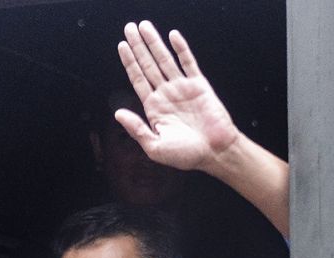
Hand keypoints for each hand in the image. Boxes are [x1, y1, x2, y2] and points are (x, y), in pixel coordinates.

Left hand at [115, 21, 239, 172]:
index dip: (129, 62)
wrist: (215, 153)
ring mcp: (182, 88)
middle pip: (148, 65)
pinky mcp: (199, 85)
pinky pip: (188, 63)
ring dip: (155, 43)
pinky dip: (181, 49)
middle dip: (138, 46)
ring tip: (144, 26)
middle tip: (129, 28)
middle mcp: (166, 94)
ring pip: (165, 60)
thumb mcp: (155, 147)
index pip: (138, 79)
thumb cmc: (186, 155)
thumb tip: (117, 113)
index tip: (121, 45)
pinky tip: (172, 36)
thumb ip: (136, 130)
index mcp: (153, 108)